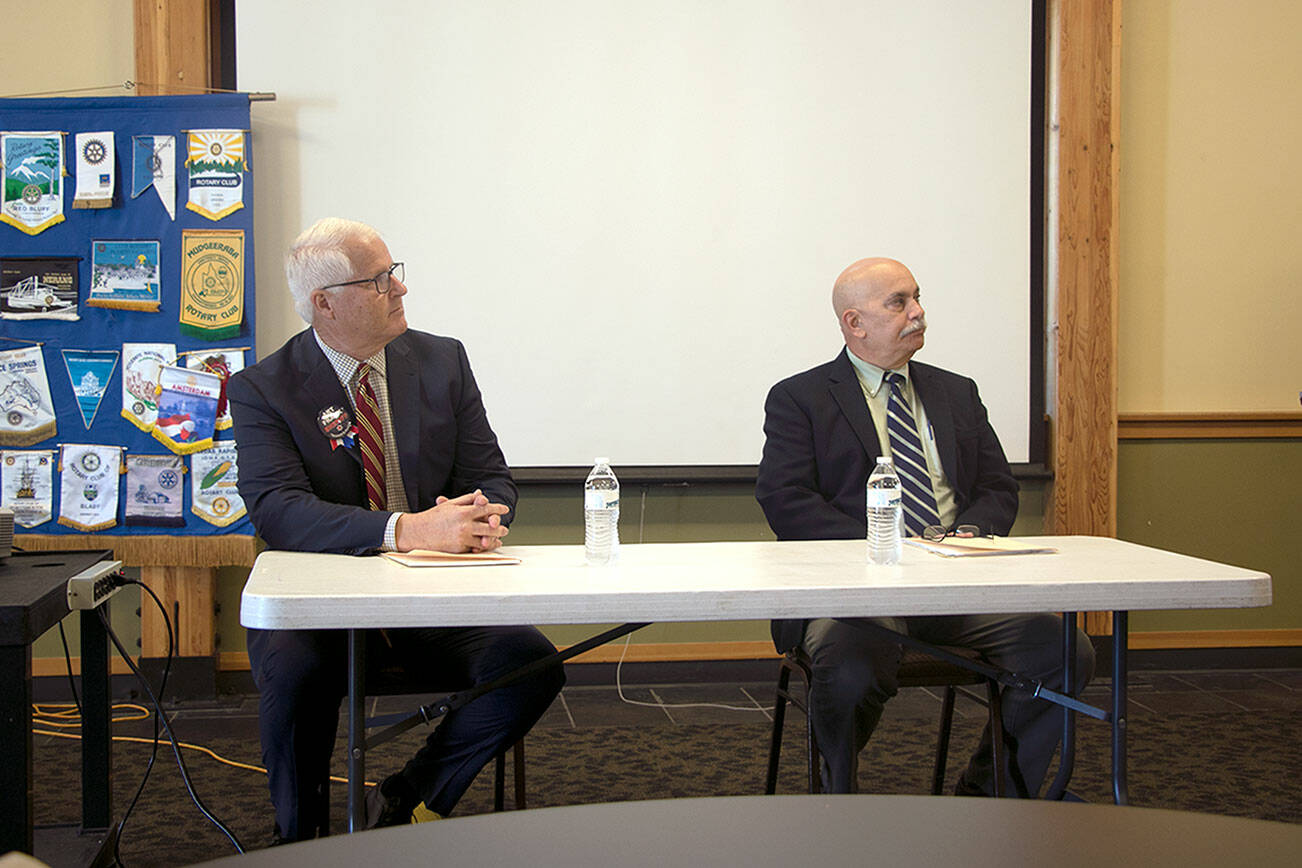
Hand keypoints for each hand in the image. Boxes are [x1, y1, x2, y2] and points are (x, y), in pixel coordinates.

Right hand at [394, 489, 509, 552]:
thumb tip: (480, 494)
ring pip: (485, 539)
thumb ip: (467, 499)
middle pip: (489, 526)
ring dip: (494, 539)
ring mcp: (462, 538)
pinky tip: (487, 546)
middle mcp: (465, 525)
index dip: (497, 509)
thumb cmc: (432, 518)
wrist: (417, 532)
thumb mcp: (450, 505)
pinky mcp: (459, 549)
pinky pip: (475, 549)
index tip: (504, 509)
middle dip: (499, 527)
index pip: (486, 508)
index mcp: (463, 512)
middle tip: (504, 528)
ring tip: (499, 538)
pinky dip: (483, 547)